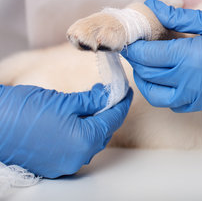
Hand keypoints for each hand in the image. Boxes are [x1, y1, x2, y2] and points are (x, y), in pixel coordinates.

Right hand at [0, 83, 132, 177]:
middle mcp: (77, 157)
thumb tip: (108, 95)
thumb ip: (91, 100)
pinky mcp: (52, 164)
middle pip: (103, 132)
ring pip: (89, 141)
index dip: (121, 102)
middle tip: (109, 93)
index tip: (125, 90)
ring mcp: (64, 163)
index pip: (113, 119)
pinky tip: (75, 119)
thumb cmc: (22, 112)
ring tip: (91, 103)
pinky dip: (79, 133)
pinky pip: (75, 148)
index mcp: (84, 141)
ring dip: (94, 123)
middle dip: (108, 112)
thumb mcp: (64, 101)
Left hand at [120, 0, 201, 111]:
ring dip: (148, 80)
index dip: (135, 46)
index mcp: (192, 56)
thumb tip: (152, 8)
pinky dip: (165, 91)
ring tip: (152, 61)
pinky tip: (172, 74)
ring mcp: (199, 96)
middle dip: (138, 60)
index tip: (133, 35)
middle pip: (148, 76)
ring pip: (157, 96)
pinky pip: (175, 104)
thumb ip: (177, 17)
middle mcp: (192, 81)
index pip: (147, 56)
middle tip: (140, 44)